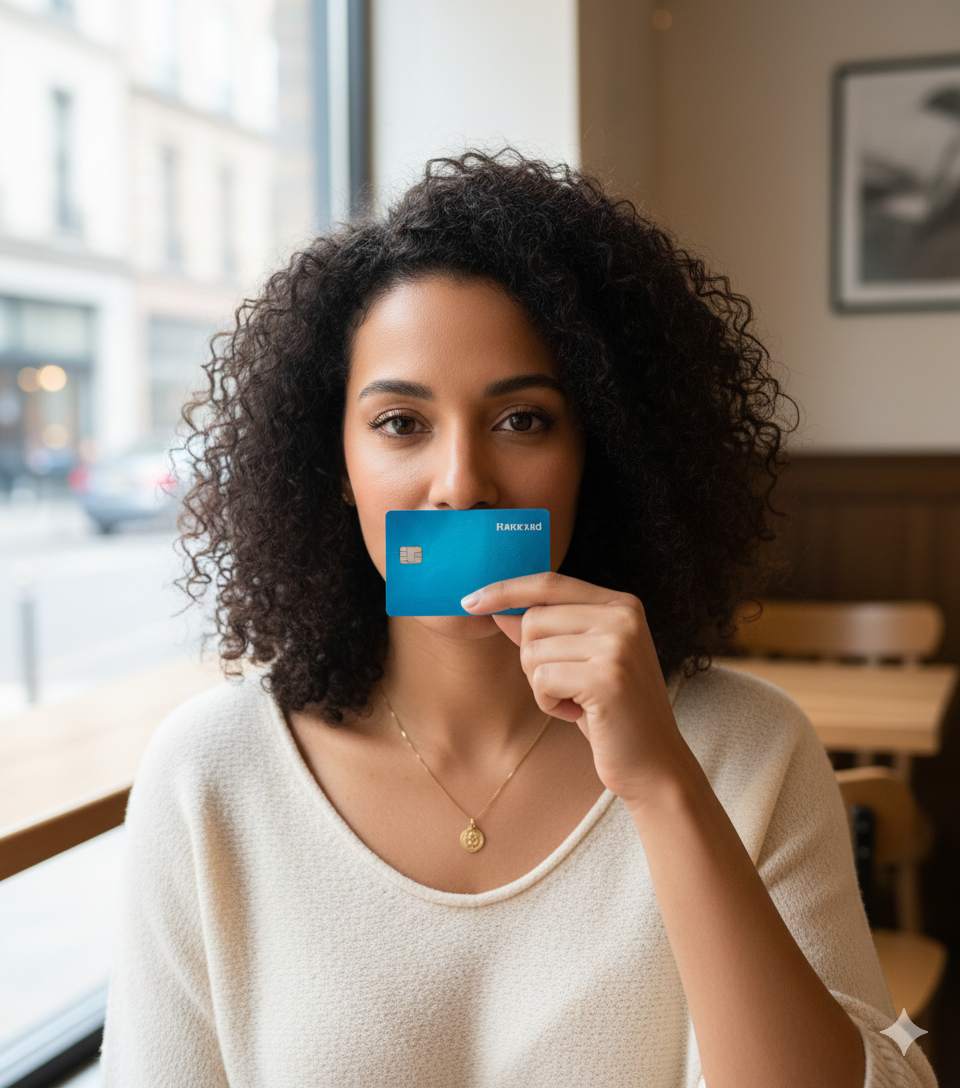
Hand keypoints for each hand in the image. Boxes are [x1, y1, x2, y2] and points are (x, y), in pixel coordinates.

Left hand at [460, 571, 692, 805]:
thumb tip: (498, 608)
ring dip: (541, 685)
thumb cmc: (611, 712)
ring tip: (576, 701)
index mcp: (621, 605)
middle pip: (534, 618)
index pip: (550, 583)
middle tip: (563, 687)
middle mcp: (623, 616)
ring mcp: (617, 645)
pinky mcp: (606, 677)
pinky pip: (542, 679)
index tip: (469, 601)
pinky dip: (548, 703)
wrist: (653, 762)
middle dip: (532, 658)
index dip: (506, 589)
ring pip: (533, 650)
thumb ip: (546, 631)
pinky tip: (578, 715)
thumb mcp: (579, 662)